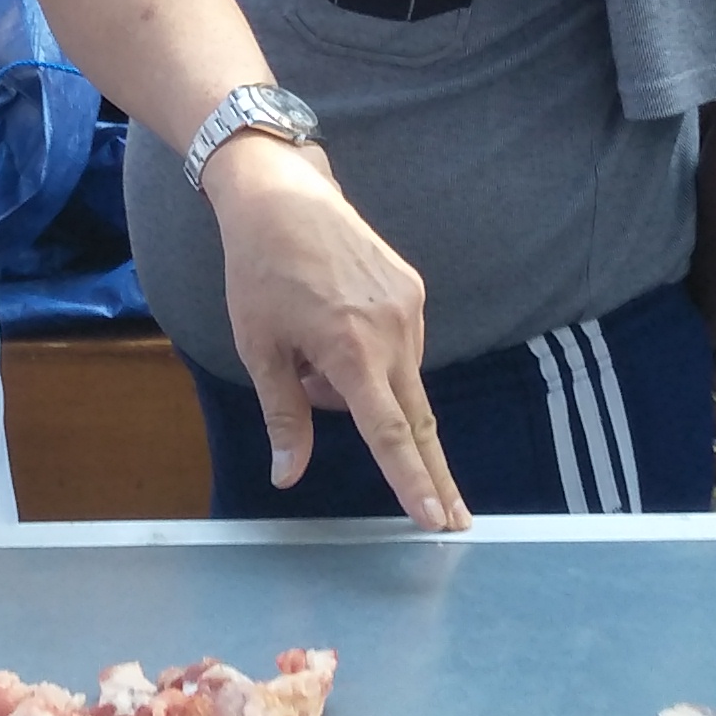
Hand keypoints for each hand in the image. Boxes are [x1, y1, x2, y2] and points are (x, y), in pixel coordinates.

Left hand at [206, 137, 464, 530]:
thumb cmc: (259, 272)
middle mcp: (393, 332)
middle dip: (433, 472)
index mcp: (352, 352)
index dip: (413, 481)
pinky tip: (332, 330)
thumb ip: (284, 416)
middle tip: (456, 520)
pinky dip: (371, 358)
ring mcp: (410, 307)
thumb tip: (288, 476)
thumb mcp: (259, 349)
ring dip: (365, 391)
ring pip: (398, 380)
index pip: (390, 434)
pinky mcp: (413, 288)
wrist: (283, 195)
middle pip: (418, 419)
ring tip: (310, 356)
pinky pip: (400, 346)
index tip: (438, 519)